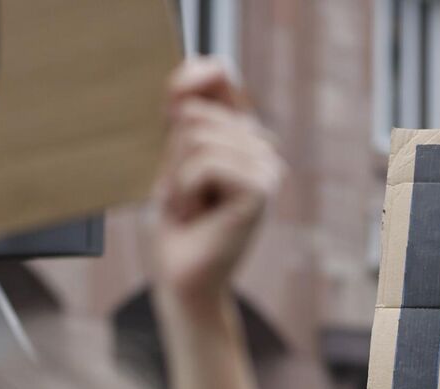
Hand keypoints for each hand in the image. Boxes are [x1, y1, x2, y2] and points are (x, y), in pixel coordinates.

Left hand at [148, 59, 283, 302]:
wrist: (181, 274)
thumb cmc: (175, 218)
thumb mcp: (171, 151)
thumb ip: (186, 103)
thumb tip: (214, 63)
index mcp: (245, 131)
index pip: (216, 75)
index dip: (182, 96)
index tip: (171, 137)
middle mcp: (264, 145)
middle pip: (197, 114)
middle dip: (173, 157)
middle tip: (183, 195)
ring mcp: (268, 167)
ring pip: (197, 139)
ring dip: (177, 178)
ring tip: (189, 207)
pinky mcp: (261, 189)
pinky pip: (204, 164)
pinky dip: (185, 191)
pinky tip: (196, 215)